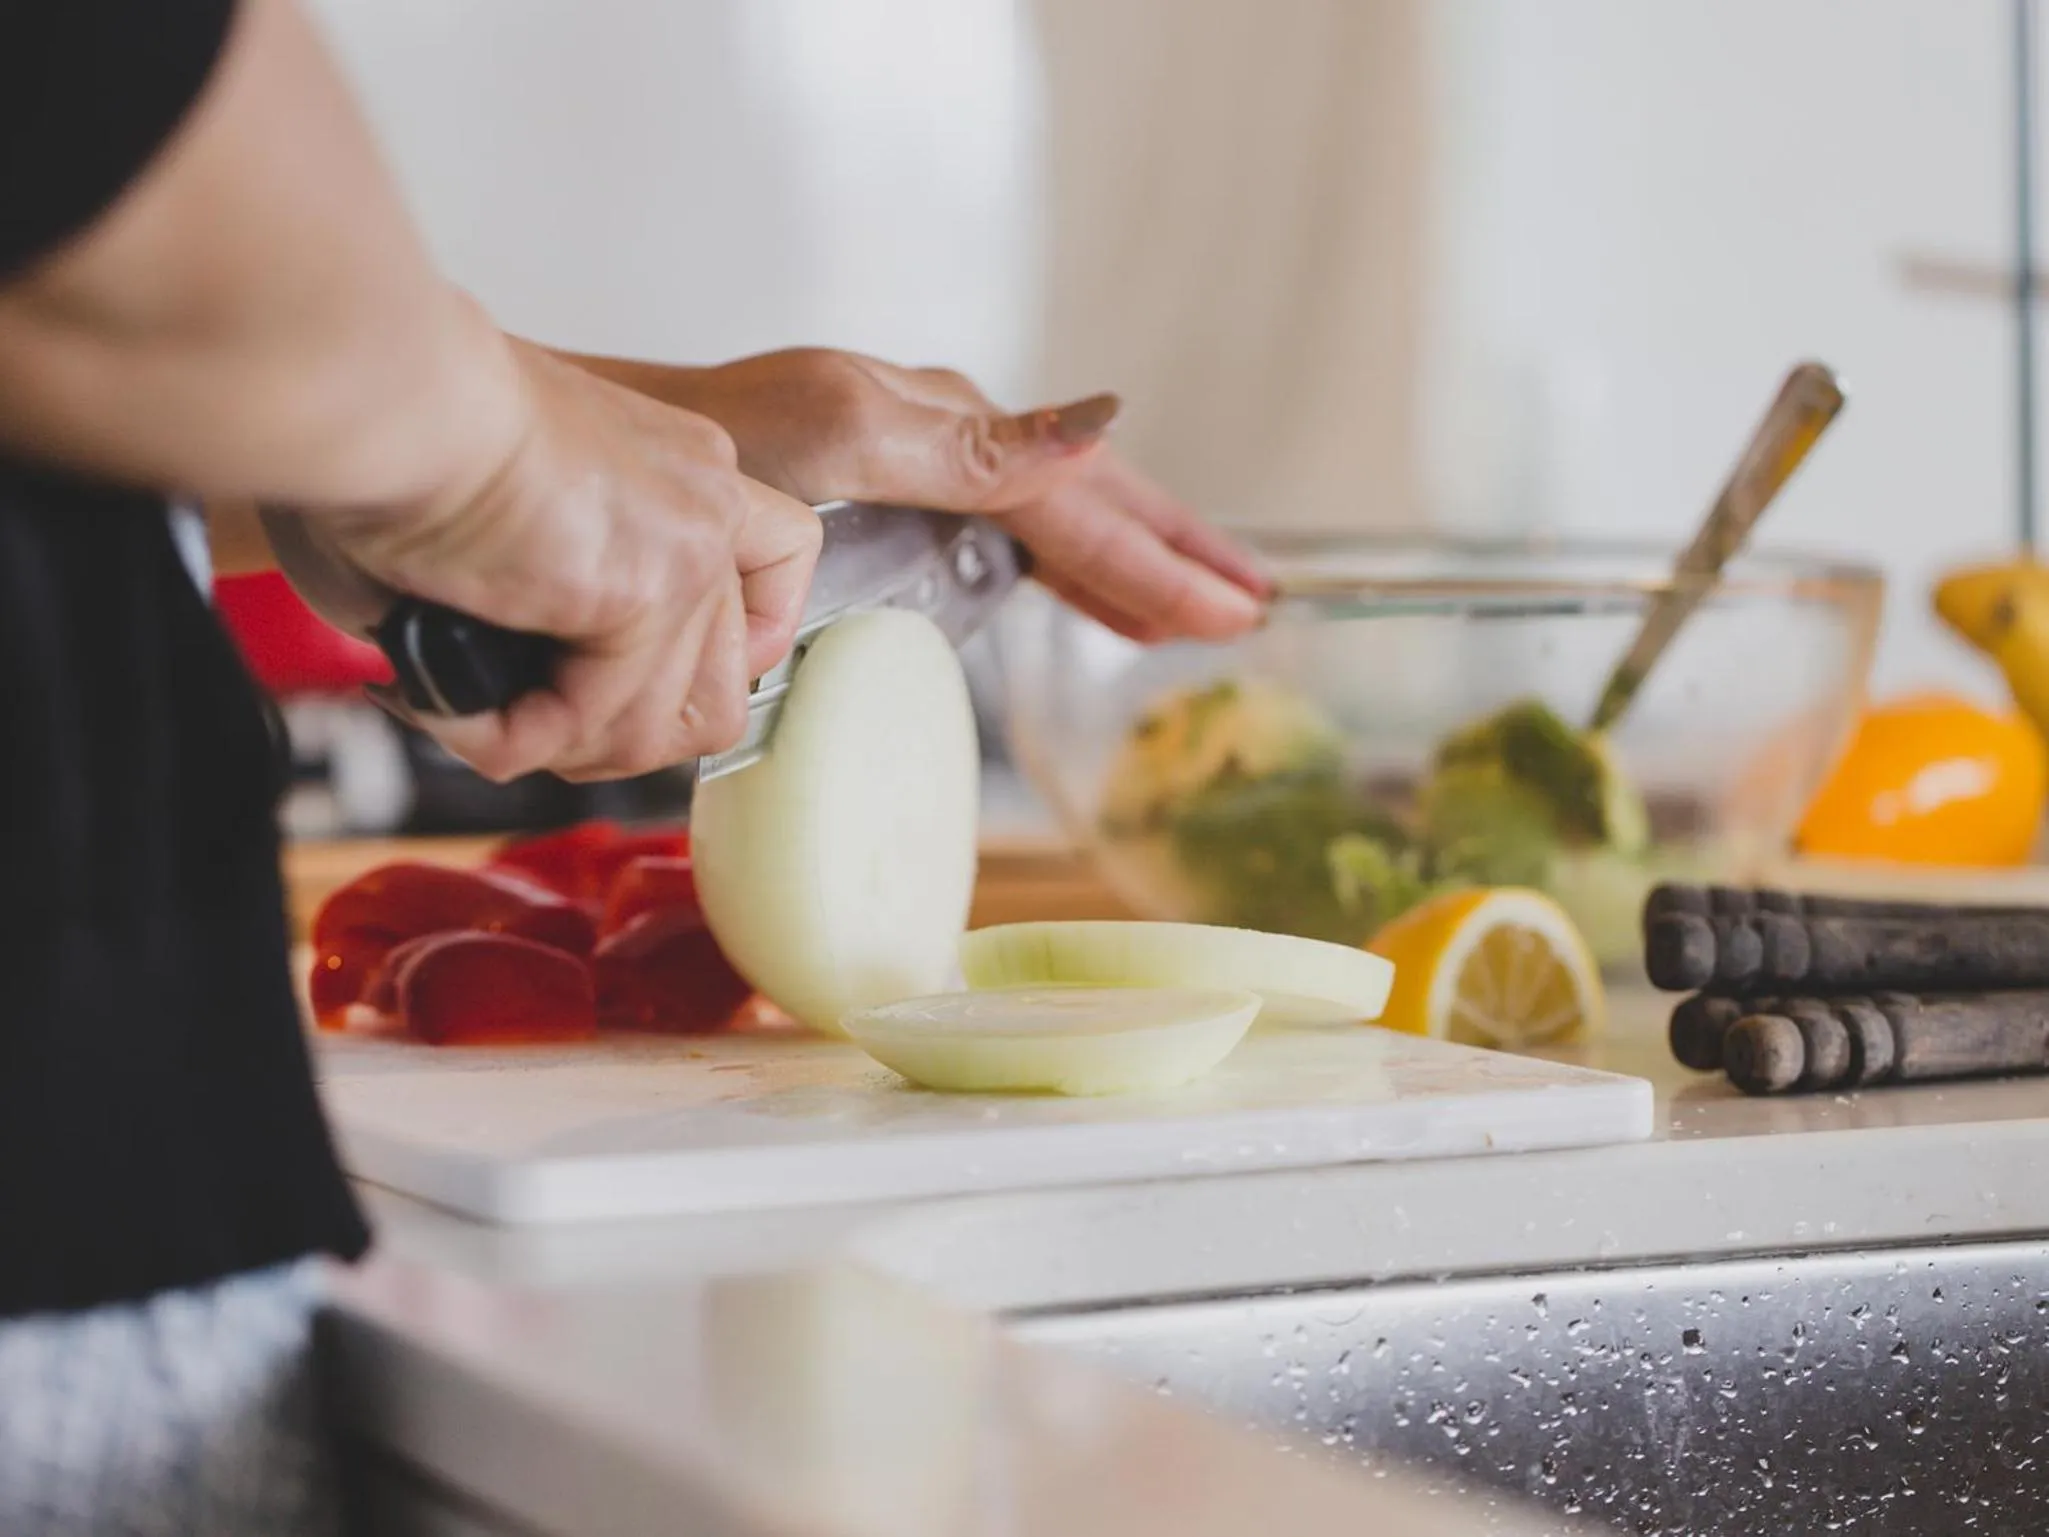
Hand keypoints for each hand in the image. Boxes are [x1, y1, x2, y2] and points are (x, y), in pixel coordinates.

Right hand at [311, 338, 819, 782]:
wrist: (382, 391)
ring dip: (558, 744)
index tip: (625, 687)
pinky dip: (512, 735)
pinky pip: (601, 721)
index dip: (712, 663)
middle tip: (518, 721)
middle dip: (616, 734)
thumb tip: (510, 703)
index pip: (775, 574)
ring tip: (472, 711)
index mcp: (678, 471)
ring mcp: (691, 545)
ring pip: (660, 723)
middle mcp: (705, 500)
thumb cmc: (397, 433)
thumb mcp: (503, 527)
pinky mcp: (653, 587)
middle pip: (725, 686)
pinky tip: (452, 701)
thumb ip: (546, 616)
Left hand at [559, 347, 1270, 642]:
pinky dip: (1061, 575)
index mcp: (954, 432)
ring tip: (1194, 607)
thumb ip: (977, 444)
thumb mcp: (851, 435)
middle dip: (1172, 557)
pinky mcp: (888, 512)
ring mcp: (921, 480)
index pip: (1086, 511)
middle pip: (1090, 510)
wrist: (621, 461)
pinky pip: (1003, 543)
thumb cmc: (717, 447)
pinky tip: (1084, 597)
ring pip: (1056, 530)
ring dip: (1129, 569)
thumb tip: (1105, 424)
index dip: (1163, 562)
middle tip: (1250, 604)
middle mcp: (948, 448)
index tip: (1235, 611)